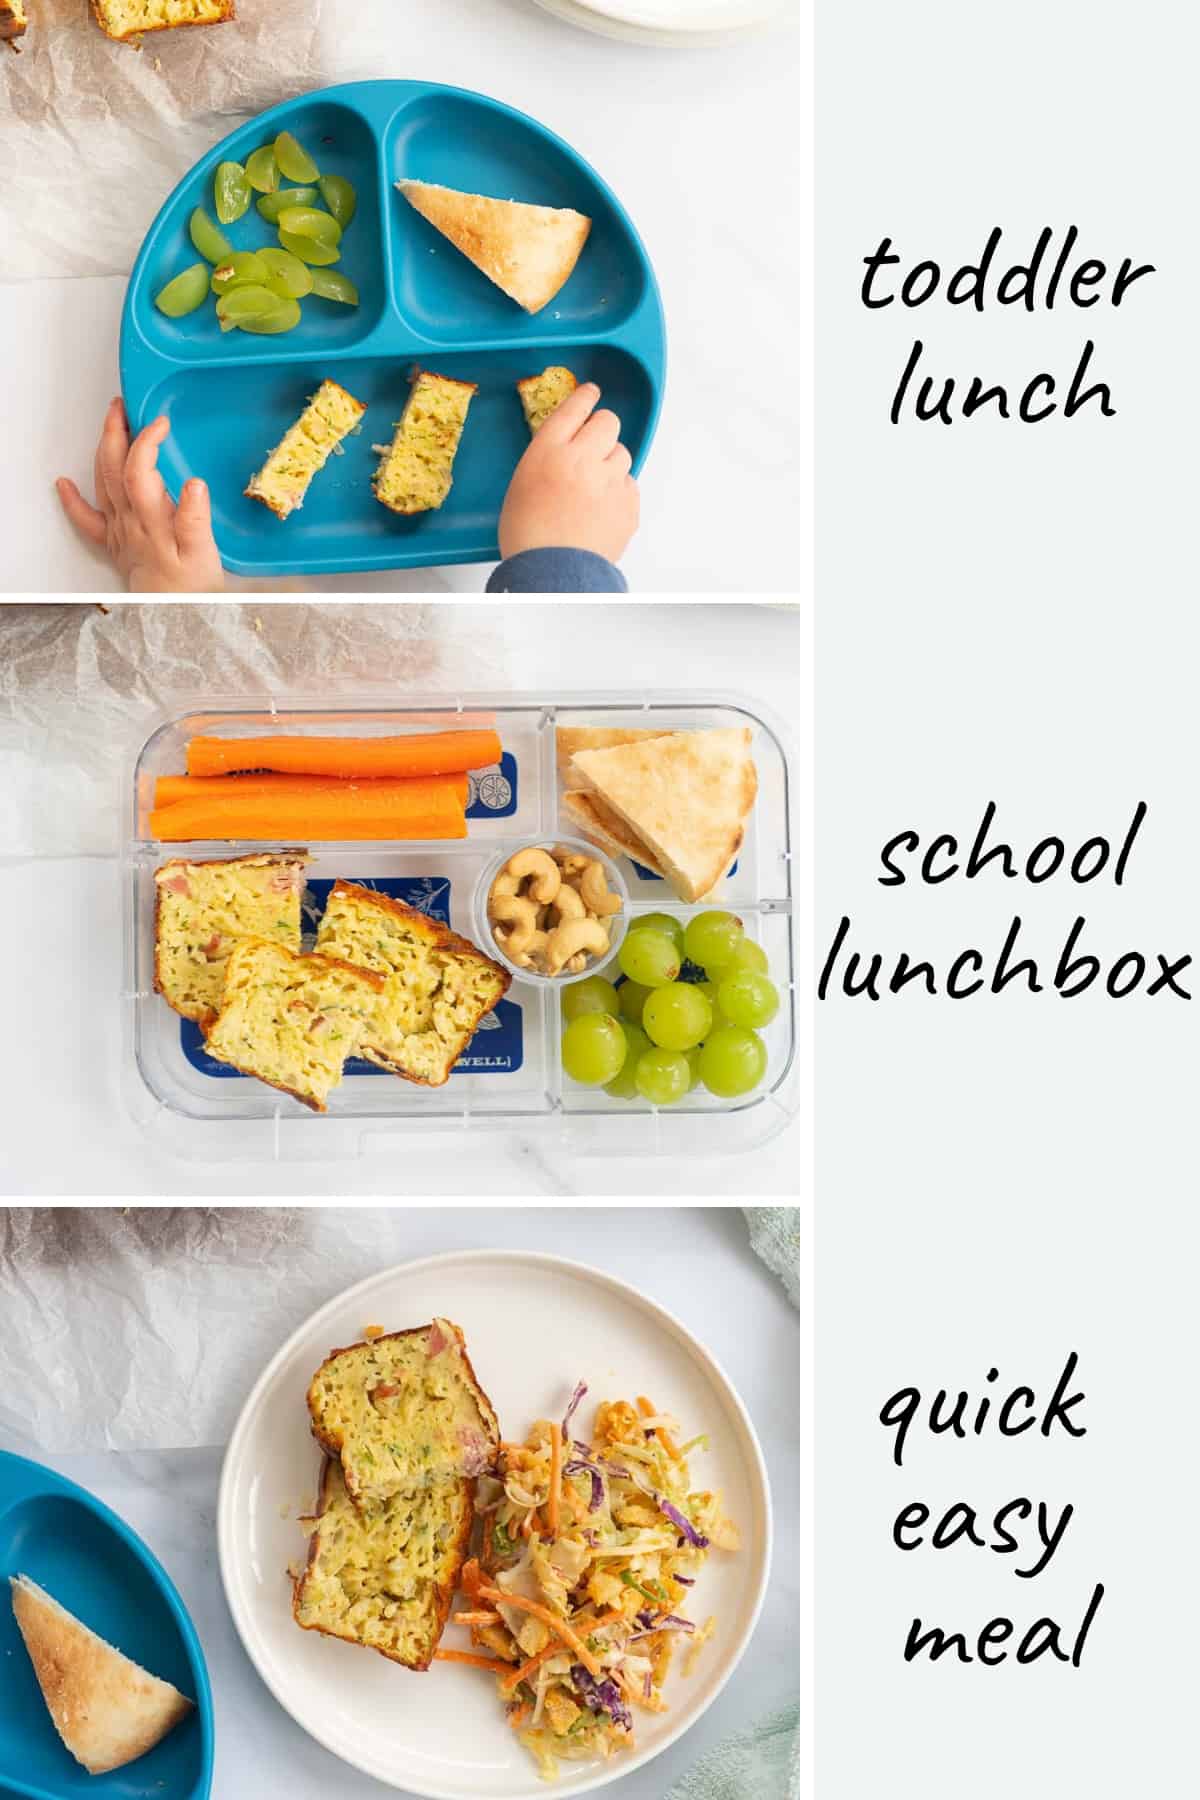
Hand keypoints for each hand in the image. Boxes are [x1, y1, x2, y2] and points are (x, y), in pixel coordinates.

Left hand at [57, 398, 224, 592]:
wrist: (174, 616)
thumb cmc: (192, 588)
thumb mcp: (205, 554)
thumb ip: (196, 519)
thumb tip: (193, 485)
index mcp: (152, 520)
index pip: (140, 470)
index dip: (146, 441)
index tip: (159, 422)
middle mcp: (130, 522)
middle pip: (113, 468)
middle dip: (115, 432)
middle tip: (123, 407)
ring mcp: (120, 531)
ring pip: (102, 482)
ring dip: (102, 449)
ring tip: (110, 424)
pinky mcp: (116, 543)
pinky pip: (87, 520)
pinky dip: (72, 499)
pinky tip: (64, 484)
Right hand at [498, 382, 639, 565]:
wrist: (552, 573)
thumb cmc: (528, 535)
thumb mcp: (522, 485)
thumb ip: (547, 458)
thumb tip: (567, 449)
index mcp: (548, 451)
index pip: (574, 408)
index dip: (585, 397)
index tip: (591, 393)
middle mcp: (582, 458)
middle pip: (607, 422)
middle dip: (602, 430)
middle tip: (594, 446)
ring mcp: (609, 480)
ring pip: (622, 453)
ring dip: (611, 463)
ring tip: (594, 488)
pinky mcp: (628, 503)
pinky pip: (629, 484)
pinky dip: (619, 491)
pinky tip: (602, 509)